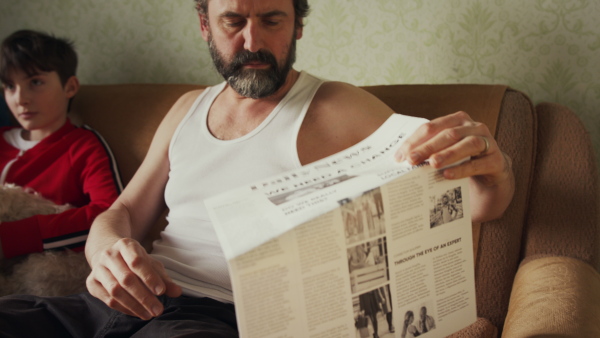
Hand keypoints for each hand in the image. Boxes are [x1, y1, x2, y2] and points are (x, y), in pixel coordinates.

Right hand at [86, 238, 180, 319]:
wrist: (108, 252)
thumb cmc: (134, 259)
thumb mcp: (151, 263)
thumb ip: (163, 278)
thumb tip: (177, 292)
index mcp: (126, 245)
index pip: (137, 262)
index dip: (149, 277)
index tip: (161, 292)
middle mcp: (109, 255)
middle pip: (126, 279)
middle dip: (144, 297)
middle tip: (158, 310)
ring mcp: (98, 268)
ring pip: (115, 291)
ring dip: (134, 306)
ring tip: (149, 314)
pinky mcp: (91, 282)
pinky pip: (108, 300)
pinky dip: (124, 308)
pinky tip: (137, 312)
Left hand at [396, 111, 510, 186]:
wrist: (491, 170)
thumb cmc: (463, 157)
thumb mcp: (446, 149)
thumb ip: (428, 149)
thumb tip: (401, 159)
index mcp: (457, 120)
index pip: (432, 126)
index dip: (415, 140)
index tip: (400, 155)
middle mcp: (473, 127)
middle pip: (448, 134)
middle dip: (427, 147)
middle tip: (411, 159)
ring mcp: (487, 141)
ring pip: (466, 145)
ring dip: (447, 154)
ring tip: (432, 164)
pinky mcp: (496, 160)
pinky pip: (478, 164)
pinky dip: (462, 169)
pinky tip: (448, 175)